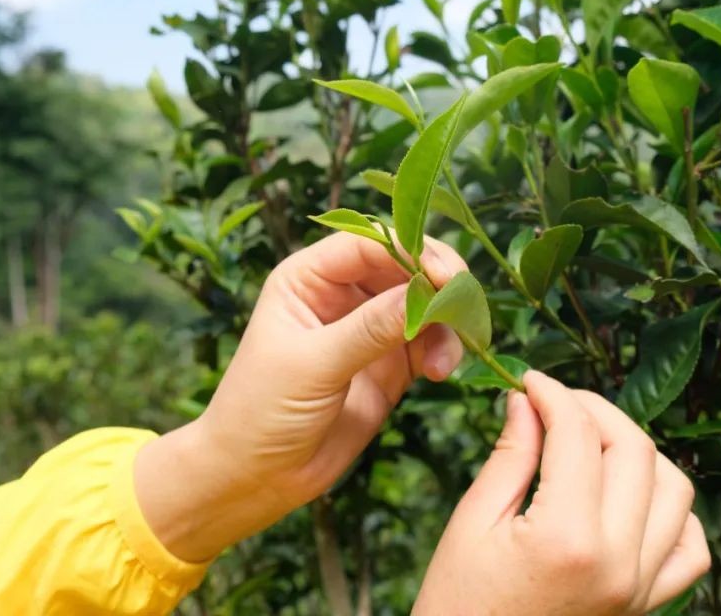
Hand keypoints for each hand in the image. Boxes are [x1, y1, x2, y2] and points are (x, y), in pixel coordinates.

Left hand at [135, 232, 466, 561]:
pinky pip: (429, 342)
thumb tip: (427, 292)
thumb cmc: (262, 411)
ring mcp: (368, 328)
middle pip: (405, 265)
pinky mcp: (390, 364)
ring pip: (424, 303)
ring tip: (445, 360)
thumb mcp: (313, 365)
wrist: (257, 477)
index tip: (446, 276)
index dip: (412, 250)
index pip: (369, 243)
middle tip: (464, 305)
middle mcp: (341, 294)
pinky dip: (444, 350)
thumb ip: (370, 329)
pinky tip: (440, 372)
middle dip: (438, 282)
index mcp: (308, 278)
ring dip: (445, 323)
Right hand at [414, 372, 710, 614]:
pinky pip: (689, 547)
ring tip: (593, 444)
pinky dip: (672, 512)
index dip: (553, 394)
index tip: (530, 382)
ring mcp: (640, 588)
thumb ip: (511, 457)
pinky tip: (631, 498)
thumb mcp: (472, 524)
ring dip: (638, 452)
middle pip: (634, 450)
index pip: (577, 435)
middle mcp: (618, 562)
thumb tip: (527, 401)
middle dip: (595, 411)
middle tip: (556, 403)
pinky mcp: (647, 605)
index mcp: (567, 538)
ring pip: (676, 489)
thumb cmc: (459, 607)